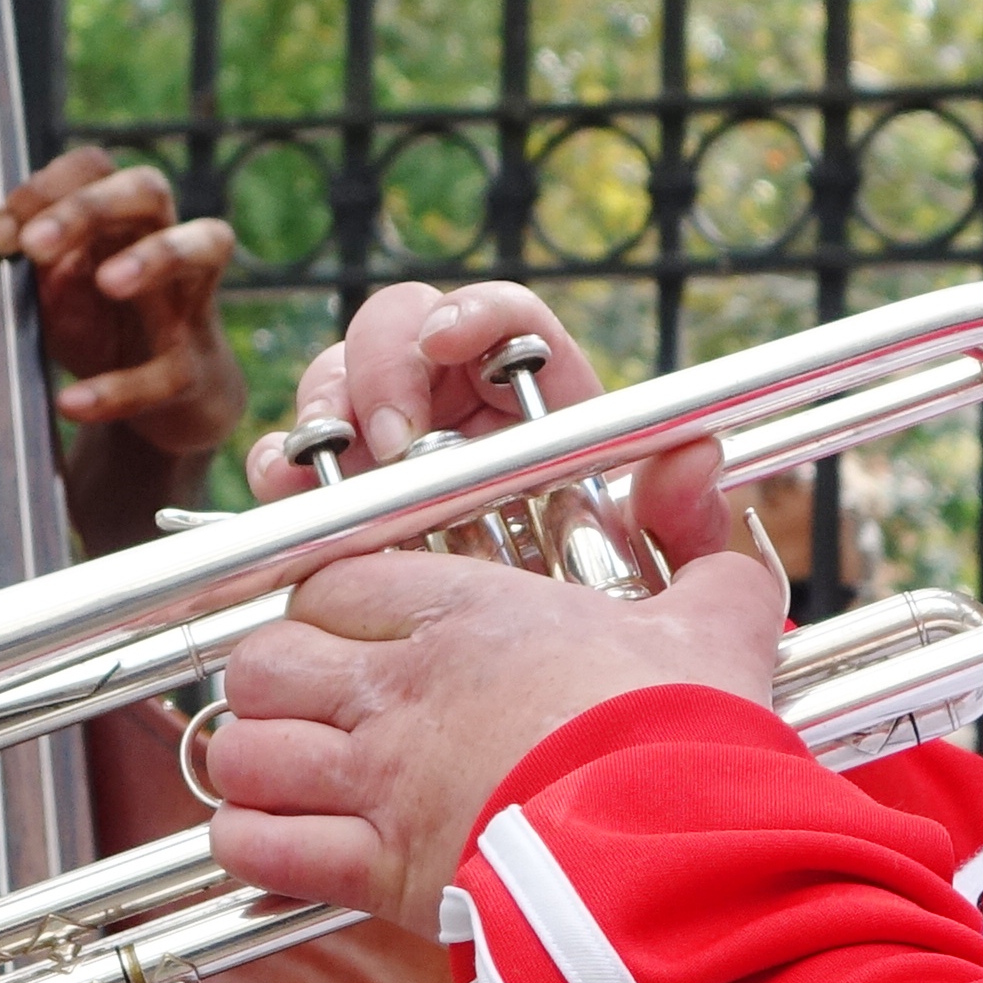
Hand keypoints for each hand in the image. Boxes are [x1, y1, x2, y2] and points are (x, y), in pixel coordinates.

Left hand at [0, 147, 243, 459]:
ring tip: (108, 282)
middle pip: (149, 189)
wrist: (170, 406)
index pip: (93, 169)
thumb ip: (34, 269)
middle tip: (35, 246)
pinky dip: (118, 389)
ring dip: (158, 255)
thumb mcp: (58, 296)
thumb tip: (2, 244)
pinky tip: (71, 402)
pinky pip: (169, 372)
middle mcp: (165, 245)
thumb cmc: (106, 331)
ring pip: (207, 243)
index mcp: (121, 223)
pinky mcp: (194, 370)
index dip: (45, 190)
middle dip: (90, 208)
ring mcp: (190, 303)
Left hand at [206, 547, 787, 923]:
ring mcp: (376, 781)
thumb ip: (700, 550)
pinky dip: (256, 848)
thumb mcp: (712, 622)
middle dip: (275, 686)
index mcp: (465, 615)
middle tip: (316, 708)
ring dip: (260, 768)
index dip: (330, 609)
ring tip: (296, 779)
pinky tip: (288, 846)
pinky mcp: (374, 871)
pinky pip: (255, 848)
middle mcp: (399, 690)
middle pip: (262, 662)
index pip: (331, 583)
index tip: (354, 634)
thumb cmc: (690, 734)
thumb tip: (698, 470)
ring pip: (242, 752)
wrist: (679, 850)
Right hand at [247, 278, 725, 558]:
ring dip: (329, 404)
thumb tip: (698, 461)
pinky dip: (284, 458)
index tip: (450, 337)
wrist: (532, 671)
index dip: (476, 310)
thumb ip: (681, 517)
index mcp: (538, 395)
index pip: (507, 319)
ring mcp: (392, 436)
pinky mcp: (340, 485)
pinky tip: (286, 481)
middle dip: (386, 363)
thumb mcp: (649, 564)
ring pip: (341, 374)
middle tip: (390, 434)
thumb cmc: (593, 599)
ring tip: (331, 457)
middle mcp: (459, 399)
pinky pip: (297, 451)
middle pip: (405, 325)